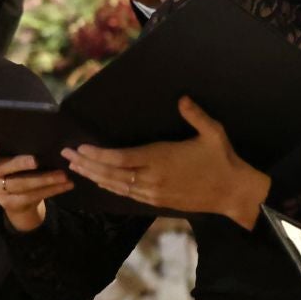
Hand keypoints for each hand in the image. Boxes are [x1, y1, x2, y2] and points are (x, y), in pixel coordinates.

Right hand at [0, 142, 70, 233]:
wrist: (15, 194)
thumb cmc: (12, 161)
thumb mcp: (7, 150)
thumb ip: (12, 141)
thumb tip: (38, 125)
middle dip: (18, 164)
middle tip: (36, 160)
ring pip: (18, 185)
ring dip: (43, 179)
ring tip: (61, 174)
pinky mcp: (8, 204)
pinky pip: (30, 197)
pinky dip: (50, 190)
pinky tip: (65, 184)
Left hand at [61, 97, 268, 224]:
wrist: (234, 193)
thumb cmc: (223, 160)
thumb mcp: (213, 133)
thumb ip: (195, 115)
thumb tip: (182, 98)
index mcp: (161, 159)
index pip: (120, 159)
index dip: (97, 155)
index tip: (79, 149)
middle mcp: (152, 178)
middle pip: (111, 174)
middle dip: (86, 165)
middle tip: (66, 157)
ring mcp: (153, 192)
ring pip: (116, 186)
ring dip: (94, 177)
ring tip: (75, 168)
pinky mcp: (157, 201)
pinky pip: (127, 195)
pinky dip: (110, 187)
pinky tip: (100, 181)